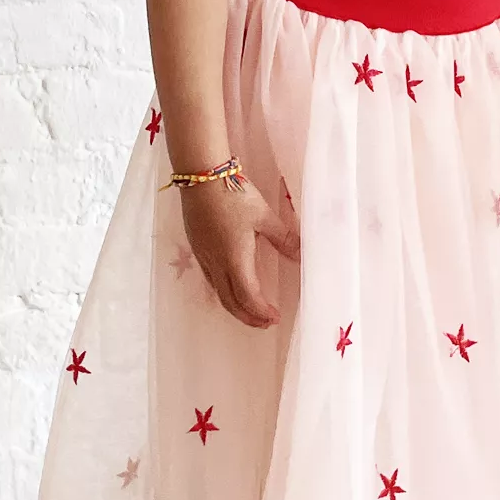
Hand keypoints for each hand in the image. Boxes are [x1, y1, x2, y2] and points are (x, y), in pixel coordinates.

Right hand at [178, 172, 299, 328]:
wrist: (200, 176)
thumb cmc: (234, 194)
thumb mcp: (263, 215)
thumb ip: (283, 238)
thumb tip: (302, 255)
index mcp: (234, 258)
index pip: (248, 296)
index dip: (261, 312)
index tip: (275, 318)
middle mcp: (216, 263)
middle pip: (230, 302)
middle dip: (248, 317)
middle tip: (265, 323)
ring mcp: (204, 257)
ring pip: (218, 292)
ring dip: (235, 306)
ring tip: (251, 310)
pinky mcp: (197, 248)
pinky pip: (210, 279)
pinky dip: (224, 291)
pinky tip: (232, 285)